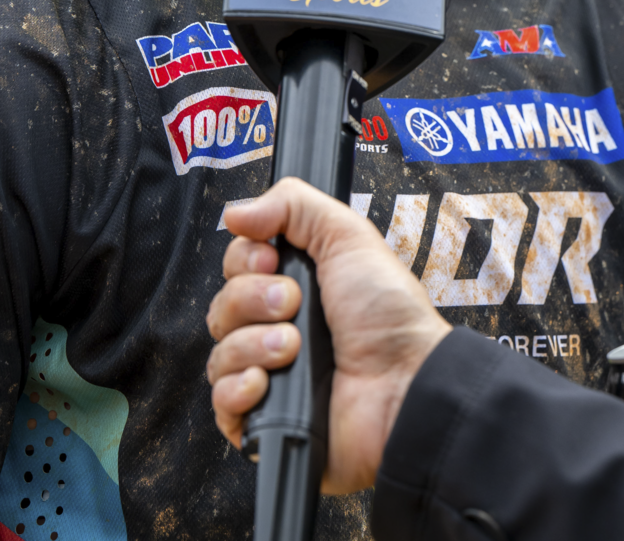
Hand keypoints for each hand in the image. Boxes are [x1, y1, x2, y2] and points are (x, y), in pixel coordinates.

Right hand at [205, 177, 449, 493]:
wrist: (404, 384)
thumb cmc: (389, 316)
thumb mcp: (347, 236)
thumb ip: (291, 204)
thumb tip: (235, 211)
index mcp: (294, 284)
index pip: (235, 266)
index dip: (245, 260)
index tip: (273, 261)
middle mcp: (277, 328)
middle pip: (222, 306)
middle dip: (252, 300)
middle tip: (293, 304)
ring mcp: (270, 375)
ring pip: (219, 353)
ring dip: (253, 345)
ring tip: (292, 348)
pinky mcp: (265, 419)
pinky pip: (221, 404)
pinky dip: (238, 390)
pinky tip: (266, 383)